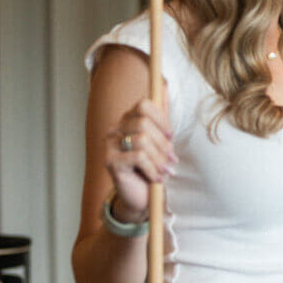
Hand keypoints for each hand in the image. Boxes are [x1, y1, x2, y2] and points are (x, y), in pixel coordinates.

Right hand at [105, 97, 174, 221]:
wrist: (140, 197)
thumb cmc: (152, 167)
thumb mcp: (161, 141)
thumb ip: (162, 116)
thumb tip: (165, 84)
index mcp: (128, 120)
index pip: (143, 105)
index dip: (161, 119)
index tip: (171, 137)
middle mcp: (115, 129)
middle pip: (144, 123)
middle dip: (163, 144)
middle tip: (172, 160)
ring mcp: (110, 144)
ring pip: (142, 140)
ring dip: (160, 159)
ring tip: (166, 171)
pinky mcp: (109, 161)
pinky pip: (138, 157)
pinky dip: (152, 168)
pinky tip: (157, 178)